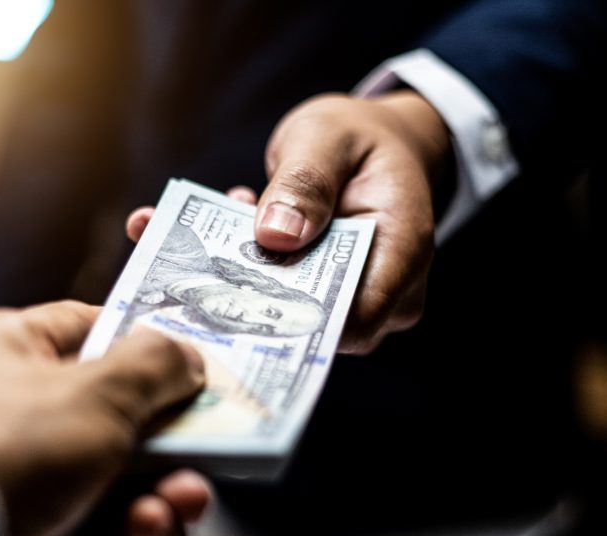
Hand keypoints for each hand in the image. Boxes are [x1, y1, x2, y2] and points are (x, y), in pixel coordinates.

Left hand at [0, 300, 209, 535]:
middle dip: (176, 432)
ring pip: (127, 480)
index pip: (88, 330)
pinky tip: (152, 527)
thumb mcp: (95, 389)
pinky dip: (141, 532)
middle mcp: (19, 414)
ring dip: (169, 488)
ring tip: (188, 496)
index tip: (197, 359)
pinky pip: (112, 533)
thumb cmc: (3, 446)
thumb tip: (189, 359)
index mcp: (10, 352)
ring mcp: (34, 483)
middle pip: (121, 412)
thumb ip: (154, 365)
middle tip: (220, 437)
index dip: (146, 342)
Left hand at [127, 90, 451, 353]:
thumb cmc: (356, 138)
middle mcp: (387, 289)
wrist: (368, 144)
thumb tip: (276, 235)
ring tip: (204, 234)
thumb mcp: (327, 139)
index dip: (298, 318)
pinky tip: (214, 231)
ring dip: (245, 281)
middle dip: (258, 299)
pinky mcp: (322, 297)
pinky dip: (246, 271)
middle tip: (203, 263)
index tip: (238, 289)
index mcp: (403, 250)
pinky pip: (283, 300)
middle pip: (320, 326)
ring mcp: (355, 300)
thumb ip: (305, 182)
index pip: (357, 321)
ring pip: (294, 315)